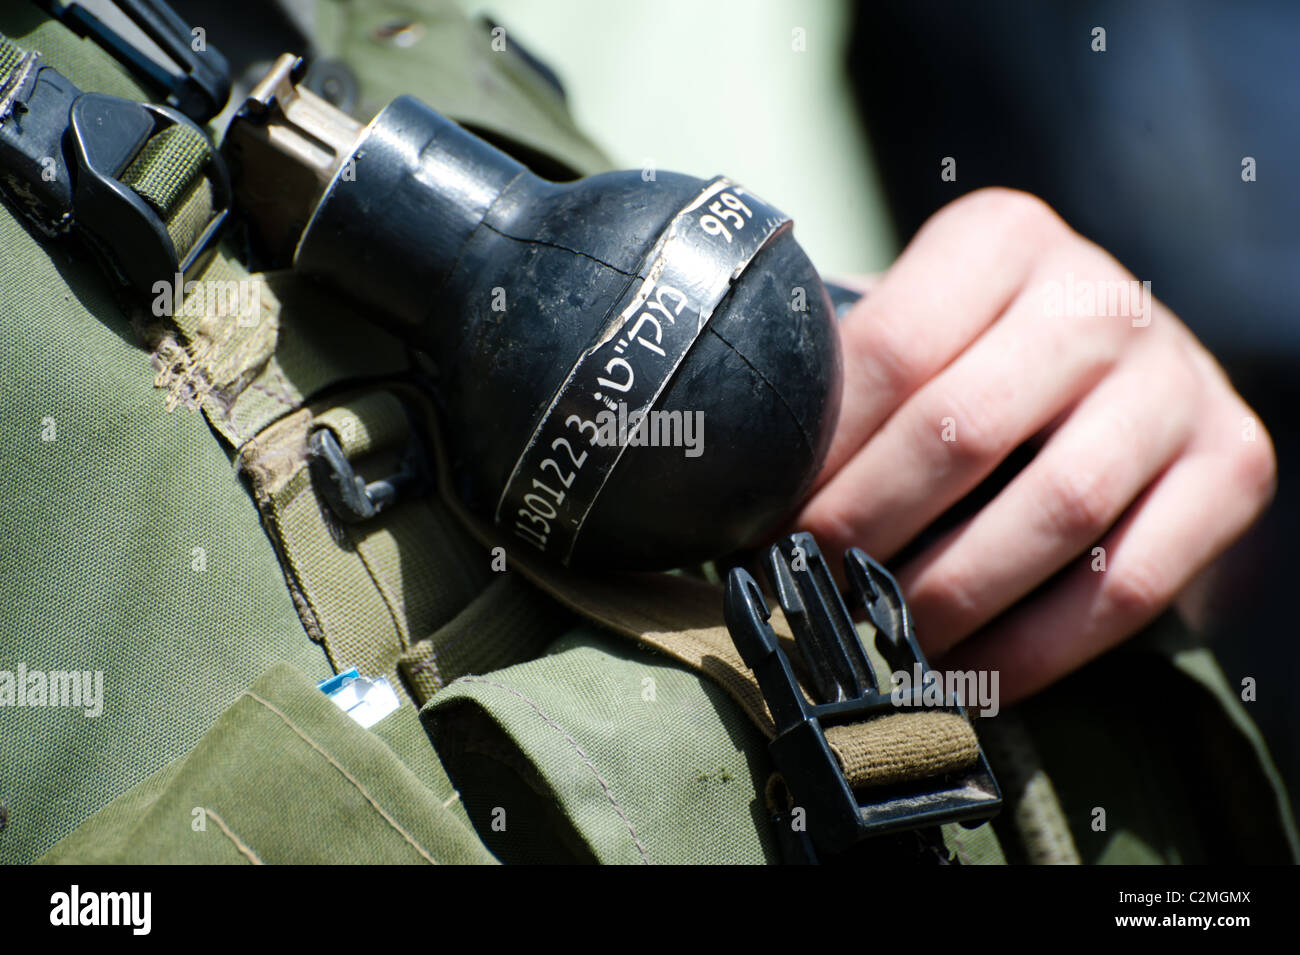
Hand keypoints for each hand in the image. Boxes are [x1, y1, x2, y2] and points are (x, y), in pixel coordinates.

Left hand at [797, 188, 1274, 703]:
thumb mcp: (916, 335)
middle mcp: (1102, 294)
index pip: (890, 351)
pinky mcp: (1234, 464)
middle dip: (865, 529)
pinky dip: (1034, 648)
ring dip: (946, 597)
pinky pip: (1126, 586)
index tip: (759, 525)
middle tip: (803, 591)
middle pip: (962, 429)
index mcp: (1003, 237)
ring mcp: (1179, 379)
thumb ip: (843, 378)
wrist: (1124, 381)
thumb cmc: (977, 362)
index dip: (820, 455)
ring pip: (1052, 510)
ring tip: (874, 642)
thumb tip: (733, 470)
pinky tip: (964, 678)